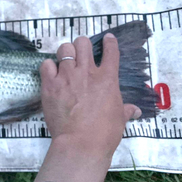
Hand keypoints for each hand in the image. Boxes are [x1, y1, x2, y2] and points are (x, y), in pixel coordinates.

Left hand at [33, 33, 140, 181]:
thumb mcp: (119, 119)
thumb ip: (125, 110)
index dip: (110, 42)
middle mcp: (87, 72)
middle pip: (83, 43)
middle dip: (82, 45)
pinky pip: (46, 64)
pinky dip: (48, 66)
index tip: (108, 39)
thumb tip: (135, 110)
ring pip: (64, 49)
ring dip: (65, 52)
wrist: (80, 143)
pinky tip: (50, 73)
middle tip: (80, 52)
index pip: (111, 52)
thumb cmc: (104, 133)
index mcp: (107, 79)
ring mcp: (67, 76)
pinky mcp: (50, 84)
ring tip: (64, 60)